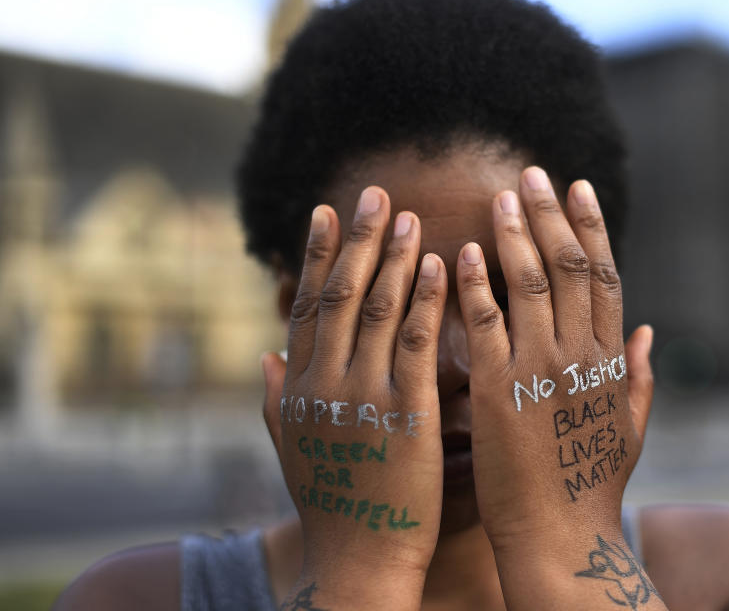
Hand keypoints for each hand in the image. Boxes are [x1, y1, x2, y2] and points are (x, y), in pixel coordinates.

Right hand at [261, 187, 446, 609]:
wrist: (359, 561)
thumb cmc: (334, 505)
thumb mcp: (293, 449)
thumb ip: (277, 400)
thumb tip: (264, 357)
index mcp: (299, 388)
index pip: (306, 306)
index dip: (315, 256)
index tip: (325, 212)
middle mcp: (324, 383)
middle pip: (338, 295)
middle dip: (355, 240)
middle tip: (371, 193)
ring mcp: (363, 396)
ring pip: (375, 309)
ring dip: (391, 257)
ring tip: (405, 215)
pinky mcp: (406, 414)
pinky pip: (415, 343)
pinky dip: (425, 299)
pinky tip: (439, 263)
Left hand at [456, 167, 661, 607]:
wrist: (560, 537)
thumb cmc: (592, 486)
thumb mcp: (630, 427)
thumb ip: (640, 375)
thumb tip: (648, 331)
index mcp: (610, 360)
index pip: (605, 276)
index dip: (591, 227)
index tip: (577, 187)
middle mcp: (580, 355)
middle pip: (570, 266)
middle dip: (550, 214)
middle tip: (531, 173)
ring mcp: (540, 370)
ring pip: (531, 283)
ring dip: (515, 234)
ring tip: (500, 196)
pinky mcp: (499, 391)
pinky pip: (486, 324)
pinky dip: (477, 284)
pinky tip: (463, 251)